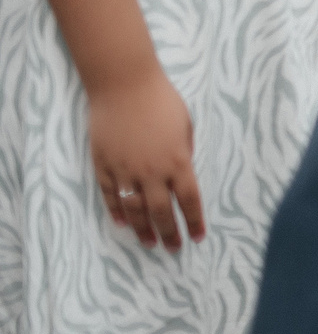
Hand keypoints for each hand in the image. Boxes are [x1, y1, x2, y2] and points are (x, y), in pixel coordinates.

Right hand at [89, 69, 202, 250]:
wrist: (124, 86)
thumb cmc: (162, 102)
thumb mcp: (186, 128)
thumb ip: (184, 155)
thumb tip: (180, 177)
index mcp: (179, 162)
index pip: (190, 201)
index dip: (194, 221)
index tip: (197, 236)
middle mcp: (153, 172)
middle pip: (163, 212)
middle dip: (170, 233)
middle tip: (173, 248)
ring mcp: (126, 170)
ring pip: (135, 210)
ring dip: (143, 229)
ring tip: (149, 243)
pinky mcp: (105, 166)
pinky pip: (111, 195)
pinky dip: (117, 212)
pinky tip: (124, 224)